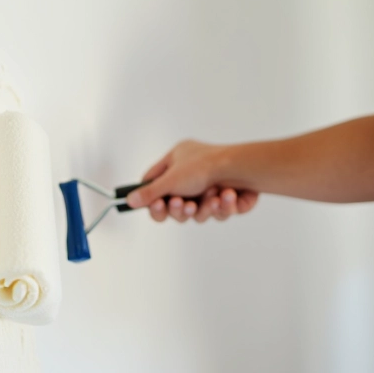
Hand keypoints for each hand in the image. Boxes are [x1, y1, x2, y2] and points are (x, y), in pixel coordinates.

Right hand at [126, 140, 259, 222]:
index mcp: (179, 159)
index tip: (153, 205)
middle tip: (181, 204)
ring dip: (203, 209)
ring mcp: (213, 185)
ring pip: (198, 213)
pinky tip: (226, 197)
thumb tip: (129, 200)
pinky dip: (222, 207)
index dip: (152, 198)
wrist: (244, 169)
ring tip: (211, 199)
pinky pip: (219, 213)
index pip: (156, 182)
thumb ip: (149, 193)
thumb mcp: (170, 180)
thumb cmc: (206, 166)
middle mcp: (195, 172)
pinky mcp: (230, 199)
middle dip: (180, 208)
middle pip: (177, 203)